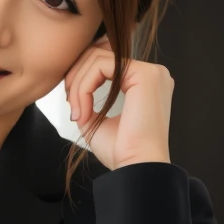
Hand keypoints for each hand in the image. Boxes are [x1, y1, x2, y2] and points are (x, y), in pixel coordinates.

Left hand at [63, 35, 173, 168]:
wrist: (135, 168)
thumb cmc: (121, 151)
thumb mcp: (96, 119)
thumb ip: (87, 97)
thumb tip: (72, 80)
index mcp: (144, 83)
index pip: (104, 63)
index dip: (81, 79)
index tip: (73, 107)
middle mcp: (151, 74)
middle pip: (99, 55)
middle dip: (76, 79)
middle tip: (71, 108)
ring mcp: (151, 72)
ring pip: (97, 59)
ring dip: (78, 86)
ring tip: (78, 113)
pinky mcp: (146, 74)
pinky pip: (101, 67)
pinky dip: (84, 88)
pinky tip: (84, 112)